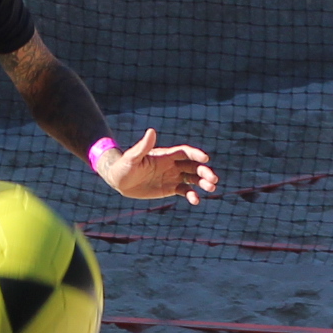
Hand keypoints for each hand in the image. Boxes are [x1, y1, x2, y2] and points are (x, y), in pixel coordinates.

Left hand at [95, 127, 217, 204]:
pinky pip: (184, 191)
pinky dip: (192, 195)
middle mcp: (172, 165)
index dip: (196, 154)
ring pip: (192, 179)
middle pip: (193, 166)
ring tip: (211, 188)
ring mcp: (172, 177)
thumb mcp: (132, 157)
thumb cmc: (124, 166)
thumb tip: (151, 131)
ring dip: (203, 183)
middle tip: (213, 179)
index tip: (205, 158)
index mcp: (165, 155)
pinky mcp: (170, 188)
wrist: (119, 181)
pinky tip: (196, 200)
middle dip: (204, 171)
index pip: (185, 153)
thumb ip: (143, 146)